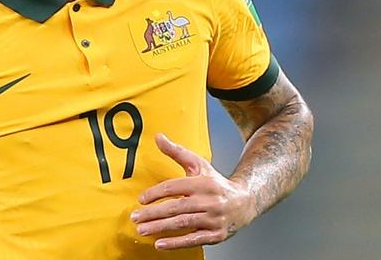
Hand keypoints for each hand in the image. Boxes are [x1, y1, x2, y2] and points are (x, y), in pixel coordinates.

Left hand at [131, 133, 255, 250]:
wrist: (245, 202)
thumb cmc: (216, 182)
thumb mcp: (198, 164)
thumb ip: (176, 152)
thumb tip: (158, 136)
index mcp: (202, 182)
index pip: (174, 187)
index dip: (156, 193)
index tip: (141, 199)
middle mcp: (209, 201)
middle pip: (176, 207)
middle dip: (153, 213)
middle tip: (136, 217)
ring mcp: (213, 219)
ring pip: (183, 224)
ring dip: (160, 228)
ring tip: (142, 229)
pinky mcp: (216, 235)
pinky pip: (193, 240)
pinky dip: (176, 243)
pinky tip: (160, 244)